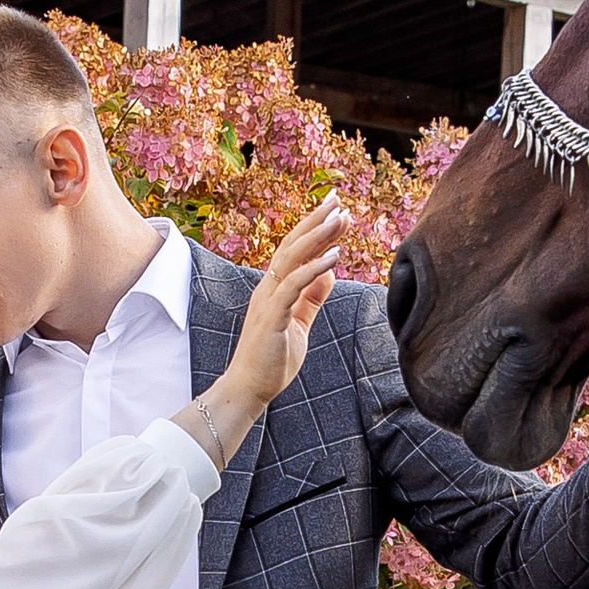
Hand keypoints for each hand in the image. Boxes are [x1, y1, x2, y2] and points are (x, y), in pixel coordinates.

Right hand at [181, 195, 345, 467]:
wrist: (249, 388)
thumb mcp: (299, 324)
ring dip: (317, 236)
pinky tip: (334, 255)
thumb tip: (328, 274)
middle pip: (293, 244)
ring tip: (339, 218)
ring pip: (292, 257)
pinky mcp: (273, 316)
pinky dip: (315, 267)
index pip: (295, 251)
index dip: (315, 229)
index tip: (336, 212)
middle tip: (337, 199)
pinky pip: (294, 285)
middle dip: (316, 220)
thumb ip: (311, 299)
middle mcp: (268, 287)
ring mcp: (268, 300)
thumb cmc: (272, 360)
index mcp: (274, 288)